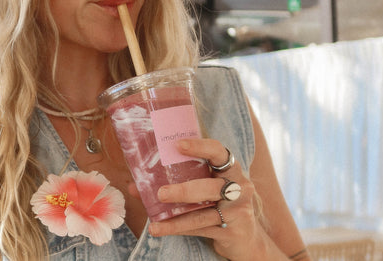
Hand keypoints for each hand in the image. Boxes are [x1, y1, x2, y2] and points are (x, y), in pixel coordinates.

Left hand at [147, 138, 287, 260]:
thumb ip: (179, 181)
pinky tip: (161, 230)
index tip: (178, 145)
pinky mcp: (233, 231)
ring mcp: (238, 211)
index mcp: (231, 169)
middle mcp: (239, 187)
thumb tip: (135, 185)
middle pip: (210, 187)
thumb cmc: (220, 203)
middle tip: (161, 193)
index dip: (199, 146)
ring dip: (177, 218)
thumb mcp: (207, 187)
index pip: (219, 152)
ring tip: (155, 222)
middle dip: (184, 190)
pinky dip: (179, 229)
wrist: (247, 238)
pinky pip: (201, 229)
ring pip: (204, 213)